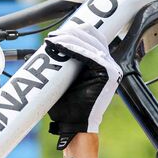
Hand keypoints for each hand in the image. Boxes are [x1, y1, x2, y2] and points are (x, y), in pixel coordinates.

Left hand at [45, 24, 122, 149]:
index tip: (55, 34)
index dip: (74, 31)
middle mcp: (109, 63)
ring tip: (52, 41)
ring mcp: (111, 68)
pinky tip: (60, 46)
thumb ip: (63, 64)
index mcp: (101, 63)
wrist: (74, 126)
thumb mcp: (65, 80)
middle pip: (92, 36)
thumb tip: (46, 49)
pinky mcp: (108, 74)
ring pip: (90, 43)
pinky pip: (89, 55)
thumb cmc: (67, 107)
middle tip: (52, 37)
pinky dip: (73, 48)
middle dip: (70, 33)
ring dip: (69, 39)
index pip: (92, 37)